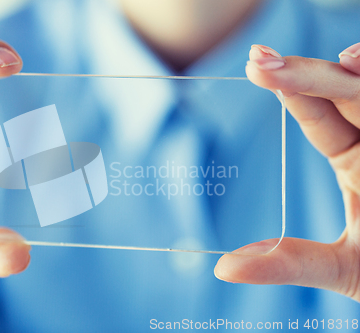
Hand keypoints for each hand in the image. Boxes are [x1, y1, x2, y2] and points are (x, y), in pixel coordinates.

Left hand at [214, 43, 359, 301]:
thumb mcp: (344, 268)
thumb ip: (291, 262)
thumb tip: (224, 267)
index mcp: (355, 161)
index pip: (318, 117)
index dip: (290, 91)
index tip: (254, 67)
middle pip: (345, 94)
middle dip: (308, 74)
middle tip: (260, 59)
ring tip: (342, 60)